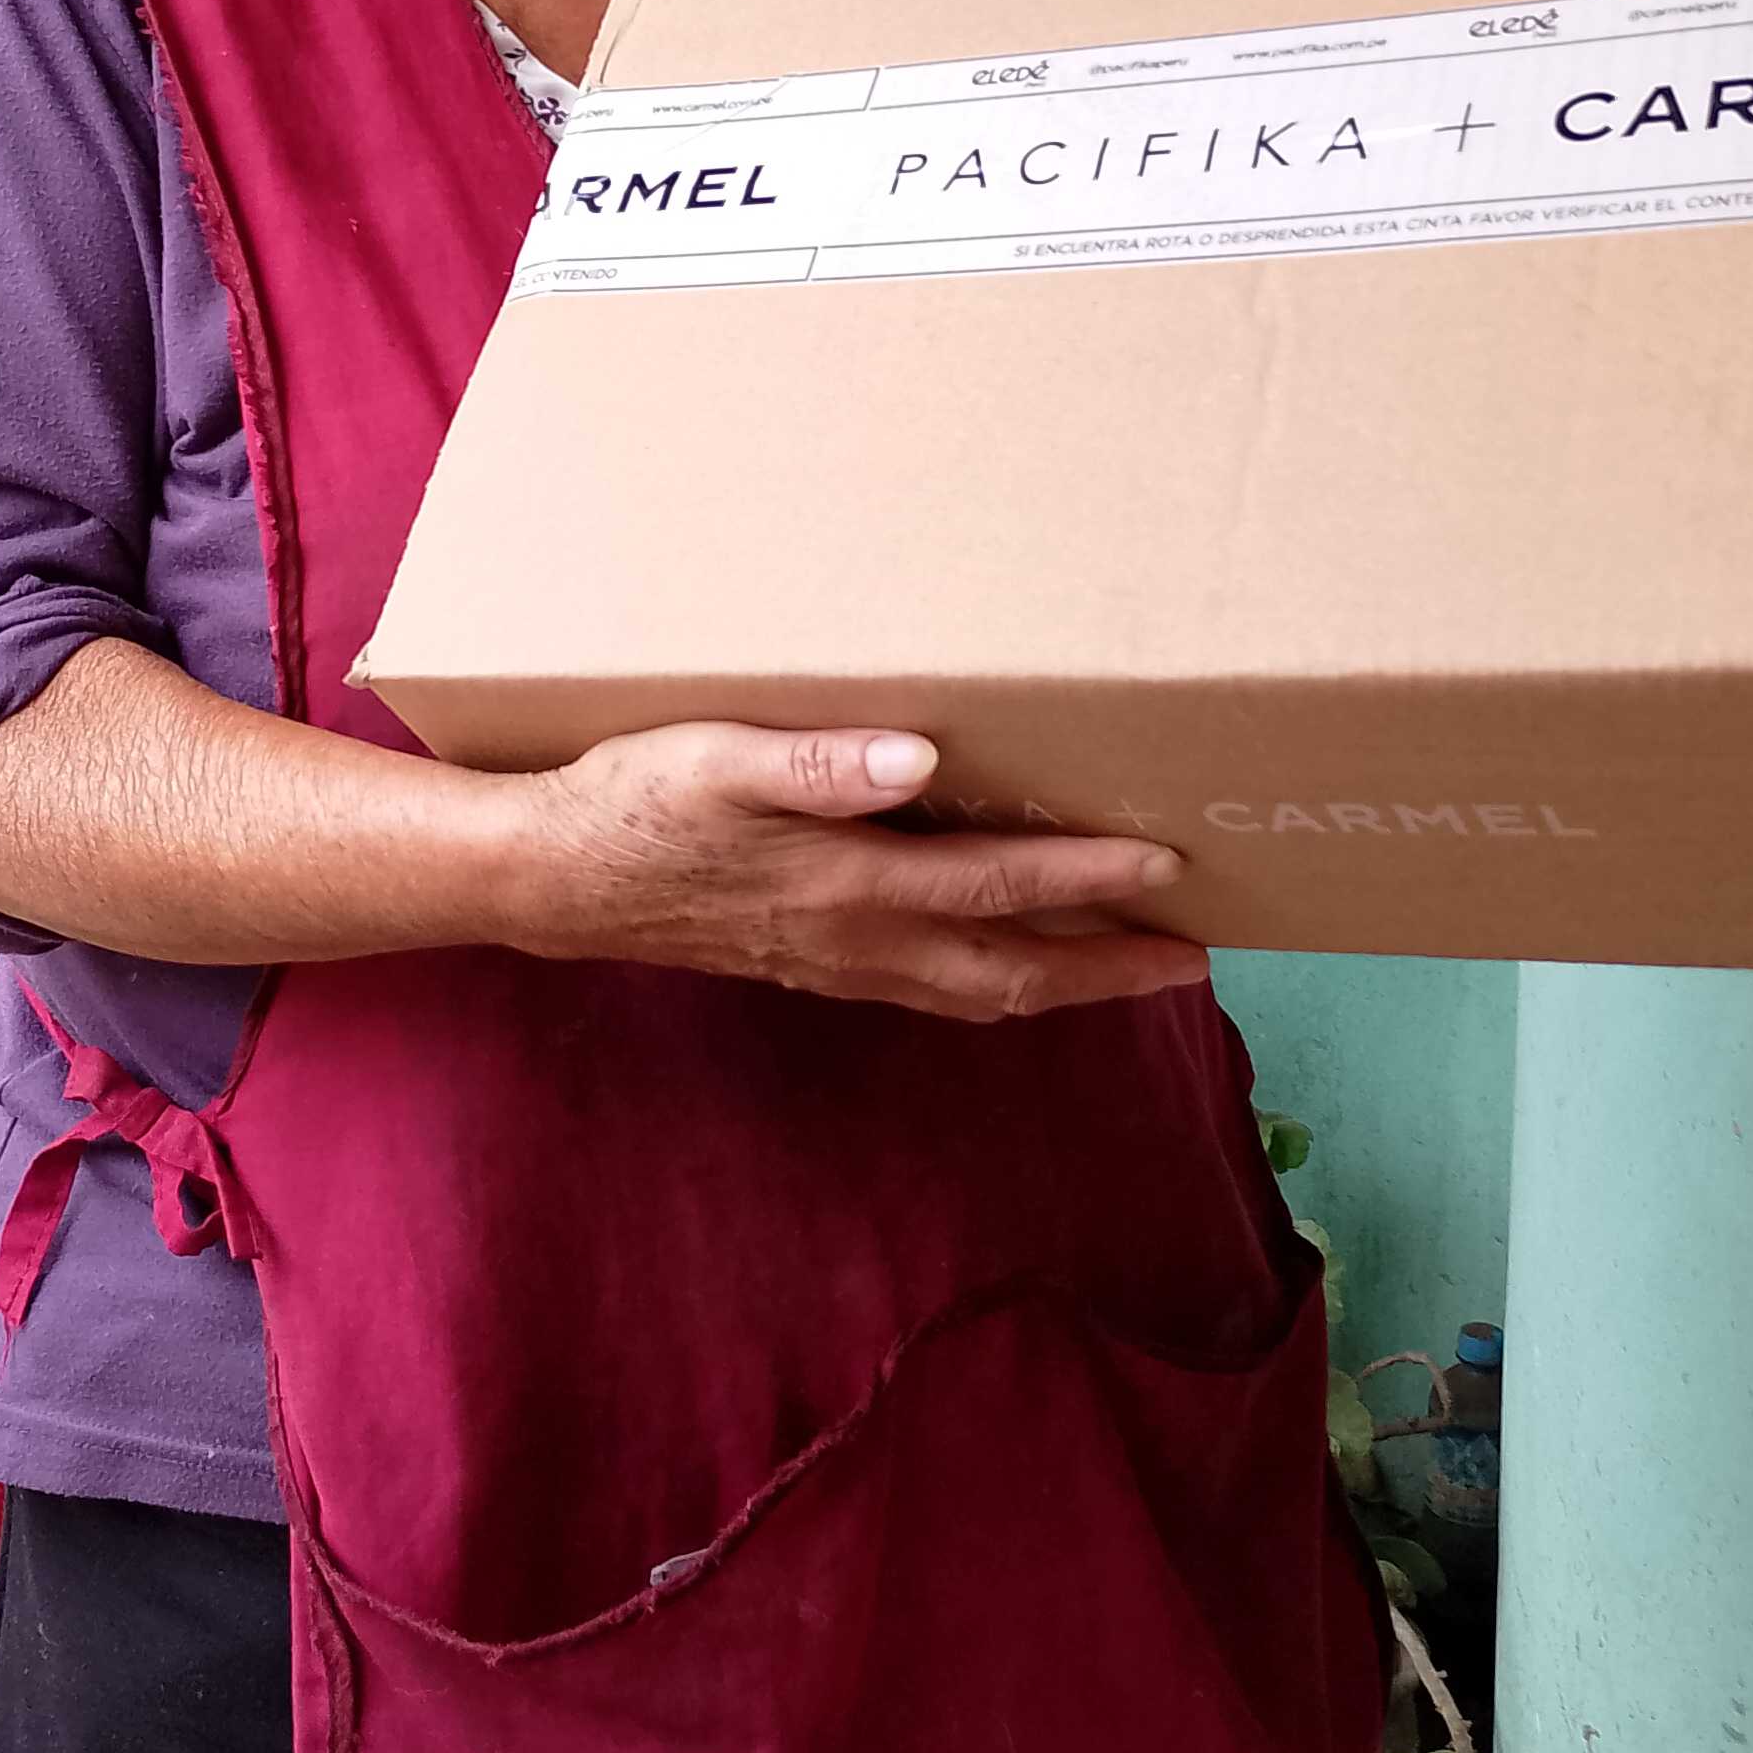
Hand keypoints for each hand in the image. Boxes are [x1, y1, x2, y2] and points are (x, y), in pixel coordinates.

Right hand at [493, 726, 1202, 1023]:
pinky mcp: (816, 968)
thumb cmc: (634, 802)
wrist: (556, 877)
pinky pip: (936, 991)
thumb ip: (817, 764)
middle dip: (1111, 965)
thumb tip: (917, 761)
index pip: (996, 886)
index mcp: (847, 884)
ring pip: (979, 992)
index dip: (1086, 878)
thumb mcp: (715, 760)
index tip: (1167, 865)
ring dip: (1066, 982)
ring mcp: (838, 966)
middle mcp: (857, 941)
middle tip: (1196, 954)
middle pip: (1013, 968)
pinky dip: (999, 983)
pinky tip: (1014, 963)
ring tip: (1137, 966)